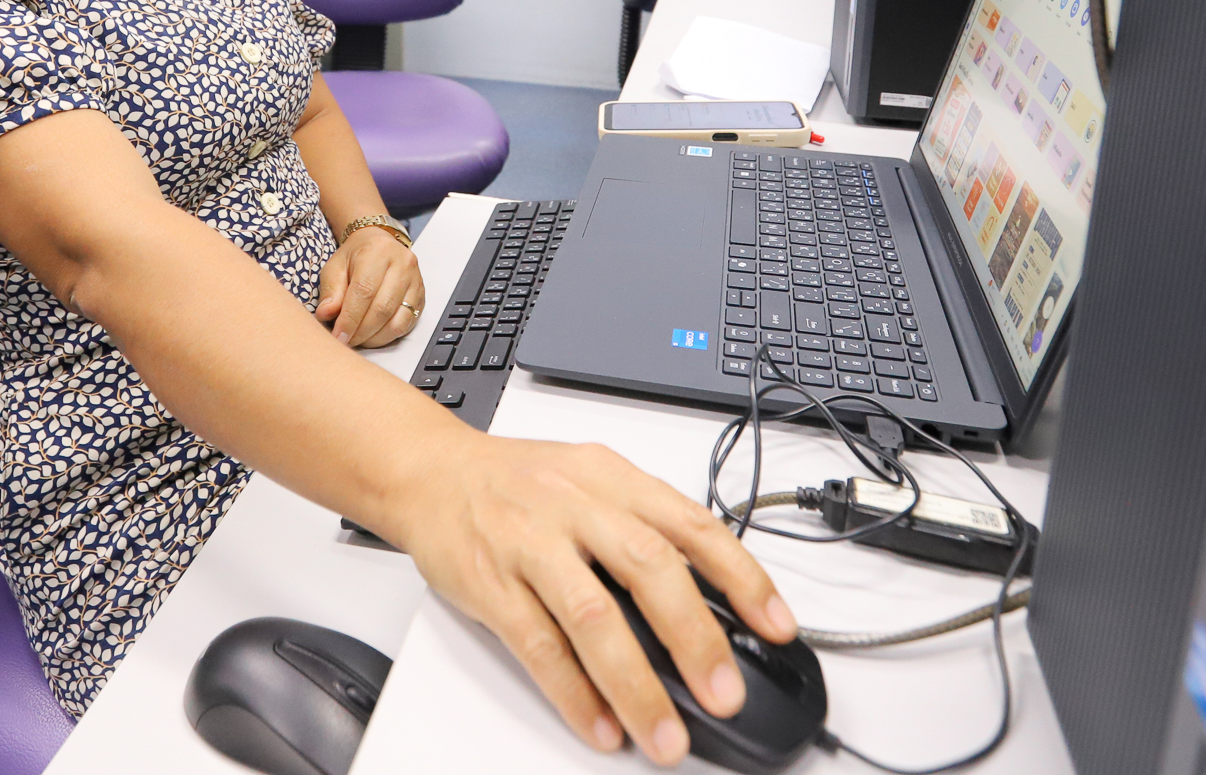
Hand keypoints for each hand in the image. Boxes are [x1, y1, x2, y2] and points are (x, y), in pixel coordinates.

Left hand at [315, 226, 425, 346]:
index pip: (364, 291)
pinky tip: (374, 335)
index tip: (338, 336)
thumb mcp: (335, 266)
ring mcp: (415, 280)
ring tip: (358, 339)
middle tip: (346, 341)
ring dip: (375, 337)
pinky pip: (407, 323)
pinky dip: (388, 335)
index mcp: (378, 251)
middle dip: (361, 332)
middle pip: (382, 308)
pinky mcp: (421, 295)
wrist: (379, 245)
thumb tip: (326, 315)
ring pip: (397, 320)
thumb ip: (331, 291)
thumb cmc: (356, 256)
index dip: (350, 318)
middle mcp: (402, 264)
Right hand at [385, 434, 799, 765]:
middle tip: (723, 694)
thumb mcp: (591, 479)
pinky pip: (536, 644)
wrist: (428, 471)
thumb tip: (715, 599)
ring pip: (592, 615)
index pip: (692, 524)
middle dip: (694, 637)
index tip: (777, 627)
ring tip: (663, 734)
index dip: (743, 576)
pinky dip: (572, 691)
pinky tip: (599, 724)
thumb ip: (646, 527)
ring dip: (634, 682)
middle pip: (648, 568)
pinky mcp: (488, 582)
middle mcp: (575, 504)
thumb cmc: (517, 483)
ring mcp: (529, 543)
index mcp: (613, 478)